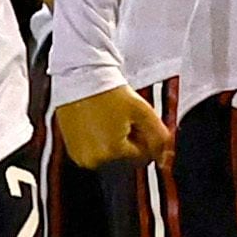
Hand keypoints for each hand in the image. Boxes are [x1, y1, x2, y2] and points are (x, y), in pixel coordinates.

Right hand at [56, 83, 171, 168]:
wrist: (80, 77)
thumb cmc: (107, 91)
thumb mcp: (142, 111)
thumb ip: (159, 137)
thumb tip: (165, 158)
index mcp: (111, 152)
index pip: (142, 157)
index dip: (143, 136)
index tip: (136, 120)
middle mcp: (93, 159)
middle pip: (125, 157)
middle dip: (130, 140)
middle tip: (123, 117)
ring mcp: (79, 156)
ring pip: (110, 154)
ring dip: (115, 140)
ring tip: (109, 117)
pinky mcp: (71, 149)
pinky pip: (94, 150)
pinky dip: (99, 139)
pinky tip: (98, 121)